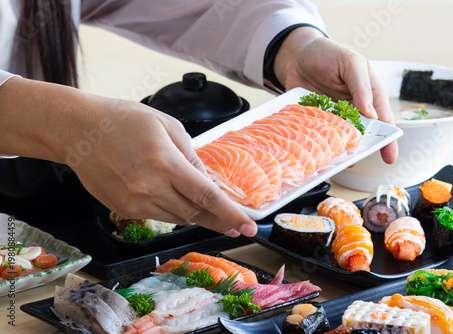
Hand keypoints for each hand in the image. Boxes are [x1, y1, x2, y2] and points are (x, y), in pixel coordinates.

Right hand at [0, 78, 256, 236]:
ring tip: (215, 214)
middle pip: (195, 214)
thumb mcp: (167, 127)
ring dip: (199, 217)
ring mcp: (134, 202)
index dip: (231, 214)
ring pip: (178, 218)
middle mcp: (149, 187)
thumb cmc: (123, 120)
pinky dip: (176, 212)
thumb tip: (208, 182)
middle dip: (221, 221)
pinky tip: (183, 205)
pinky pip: (159, 216)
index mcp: (164, 162)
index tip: (249, 226)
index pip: (206, 196)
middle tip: (239, 226)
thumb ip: (191, 157)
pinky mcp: (124, 209)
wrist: (79, 131)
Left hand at [273, 27, 397, 163]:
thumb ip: (361, 87)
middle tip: (355, 159)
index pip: (383, 120)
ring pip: (341, 139)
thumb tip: (370, 114)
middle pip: (362, 135)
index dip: (388, 140)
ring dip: (339, 150)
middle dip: (360, 148)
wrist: (297, 55)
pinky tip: (316, 150)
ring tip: (335, 159)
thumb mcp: (350, 63)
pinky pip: (319, 135)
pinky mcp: (315, 120)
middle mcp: (353, 110)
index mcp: (369, 95)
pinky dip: (318, 144)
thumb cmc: (329, 54)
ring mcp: (334, 117)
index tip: (389, 158)